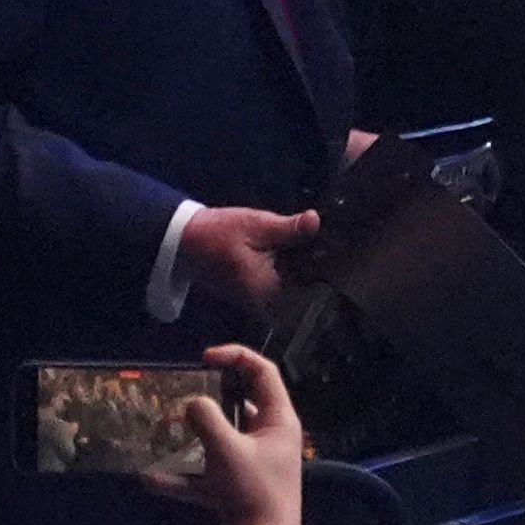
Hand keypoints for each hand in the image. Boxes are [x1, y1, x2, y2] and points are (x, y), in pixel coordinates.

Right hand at [151, 343, 301, 524]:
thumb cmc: (253, 492)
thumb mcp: (227, 450)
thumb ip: (206, 420)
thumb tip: (192, 404)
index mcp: (278, 420)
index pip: (263, 372)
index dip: (236, 356)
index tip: (205, 358)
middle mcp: (269, 438)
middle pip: (239, 405)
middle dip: (208, 401)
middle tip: (184, 395)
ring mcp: (253, 465)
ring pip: (220, 441)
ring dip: (192, 439)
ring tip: (165, 431)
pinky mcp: (237, 490)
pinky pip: (207, 476)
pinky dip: (183, 477)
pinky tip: (152, 479)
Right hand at [176, 204, 320, 317]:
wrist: (187, 242)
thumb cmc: (219, 235)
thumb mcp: (257, 226)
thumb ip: (289, 228)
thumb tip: (315, 221)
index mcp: (270, 292)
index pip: (314, 285)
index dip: (327, 264)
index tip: (337, 244)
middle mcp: (269, 303)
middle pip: (308, 284)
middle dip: (314, 260)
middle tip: (317, 234)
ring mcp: (264, 300)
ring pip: (298, 281)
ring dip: (302, 260)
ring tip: (303, 235)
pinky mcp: (260, 292)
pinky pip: (286, 280)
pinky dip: (290, 262)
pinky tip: (288, 244)